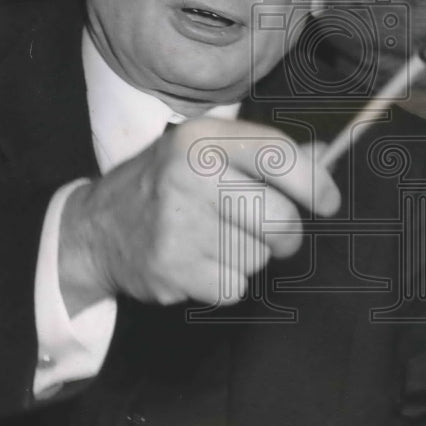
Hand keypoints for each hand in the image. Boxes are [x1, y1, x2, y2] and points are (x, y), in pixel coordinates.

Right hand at [58, 117, 339, 312]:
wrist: (98, 228)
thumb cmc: (167, 185)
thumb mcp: (206, 151)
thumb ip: (266, 154)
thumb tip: (326, 157)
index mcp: (202, 138)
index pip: (279, 157)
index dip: (315, 184)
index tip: (328, 202)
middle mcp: (188, 174)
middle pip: (278, 216)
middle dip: (286, 233)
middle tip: (272, 232)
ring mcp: (177, 223)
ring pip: (258, 256)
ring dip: (249, 256)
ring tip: (215, 241)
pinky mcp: (171, 267)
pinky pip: (233, 286)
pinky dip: (225, 282)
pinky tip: (199, 263)